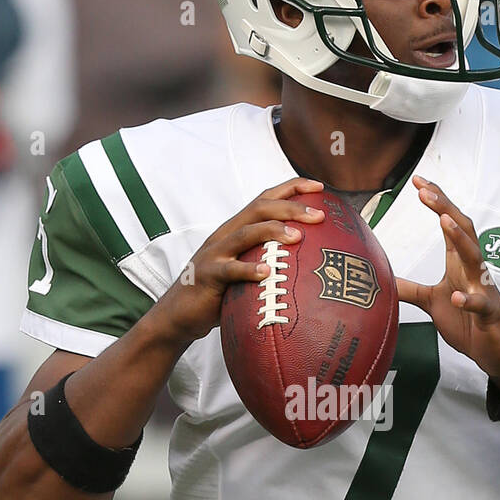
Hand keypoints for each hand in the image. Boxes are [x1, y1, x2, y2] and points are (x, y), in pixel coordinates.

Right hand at [158, 178, 325, 342]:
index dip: (291, 188)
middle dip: (290, 208)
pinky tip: (267, 272)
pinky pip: (229, 270)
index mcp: (236, 228)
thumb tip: (310, 261)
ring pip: (245, 233)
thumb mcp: (245, 268)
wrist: (180, 312)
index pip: (265, 198)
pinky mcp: (207, 275)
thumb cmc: (220, 292)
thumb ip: (267, 257)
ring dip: (272, 231)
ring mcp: (215, 253)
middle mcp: (226, 234)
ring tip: (297, 236)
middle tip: (318, 215)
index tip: (319, 187)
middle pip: (259, 209)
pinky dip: (248, 269)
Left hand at [396, 176, 499, 392]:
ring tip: (443, 221)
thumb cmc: (469, 323)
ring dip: (460, 239)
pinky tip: (455, 298)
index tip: (418, 181)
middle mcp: (474, 270)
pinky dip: (469, 300)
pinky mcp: (490, 314)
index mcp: (460, 263)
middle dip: (445, 208)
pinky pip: (481, 304)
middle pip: (463, 231)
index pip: (450, 225)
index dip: (437, 202)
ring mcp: (484, 290)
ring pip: (476, 259)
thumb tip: (384, 278)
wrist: (497, 351)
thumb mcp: (432, 303)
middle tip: (425, 189)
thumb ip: (410, 289)